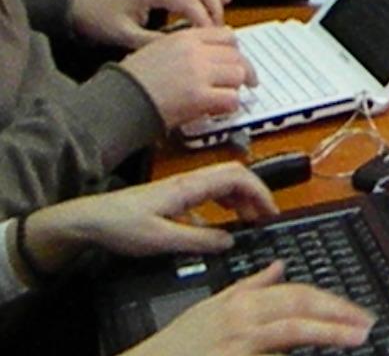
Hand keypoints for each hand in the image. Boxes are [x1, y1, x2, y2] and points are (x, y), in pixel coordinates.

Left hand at [21, 162, 277, 270]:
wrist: (91, 220)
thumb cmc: (121, 226)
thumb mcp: (161, 239)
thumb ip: (198, 239)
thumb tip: (229, 240)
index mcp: (190, 186)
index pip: (237, 177)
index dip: (259, 192)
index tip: (270, 212)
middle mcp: (189, 181)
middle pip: (235, 175)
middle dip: (256, 192)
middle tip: (266, 216)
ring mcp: (182, 187)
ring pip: (223, 182)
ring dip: (242, 197)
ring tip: (250, 218)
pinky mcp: (174, 195)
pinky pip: (210, 192)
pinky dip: (225, 202)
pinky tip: (221, 220)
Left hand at [70, 0, 228, 48]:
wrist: (79, 5)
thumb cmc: (97, 18)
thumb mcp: (123, 35)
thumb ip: (151, 42)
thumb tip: (178, 50)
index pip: (189, 1)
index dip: (203, 20)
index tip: (209, 39)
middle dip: (215, 8)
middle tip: (219, 32)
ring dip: (213, 1)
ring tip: (218, 25)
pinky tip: (222, 3)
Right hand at [118, 26, 251, 127]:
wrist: (114, 102)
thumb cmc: (129, 81)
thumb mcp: (155, 50)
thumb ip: (184, 48)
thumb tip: (210, 52)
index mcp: (184, 37)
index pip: (226, 36)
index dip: (234, 51)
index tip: (236, 61)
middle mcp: (195, 51)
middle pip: (237, 55)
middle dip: (241, 71)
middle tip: (243, 83)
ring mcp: (198, 73)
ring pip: (238, 74)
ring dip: (234, 87)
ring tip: (224, 97)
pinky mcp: (198, 96)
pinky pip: (231, 98)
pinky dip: (229, 106)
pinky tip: (218, 110)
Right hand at [129, 262, 371, 355]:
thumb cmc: (176, 347)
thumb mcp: (211, 308)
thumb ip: (249, 287)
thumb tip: (279, 267)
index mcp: (240, 303)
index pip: (296, 293)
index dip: (330, 300)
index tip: (355, 311)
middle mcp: (241, 319)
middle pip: (300, 307)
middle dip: (338, 312)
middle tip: (366, 323)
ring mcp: (237, 344)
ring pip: (291, 330)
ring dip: (328, 332)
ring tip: (357, 337)